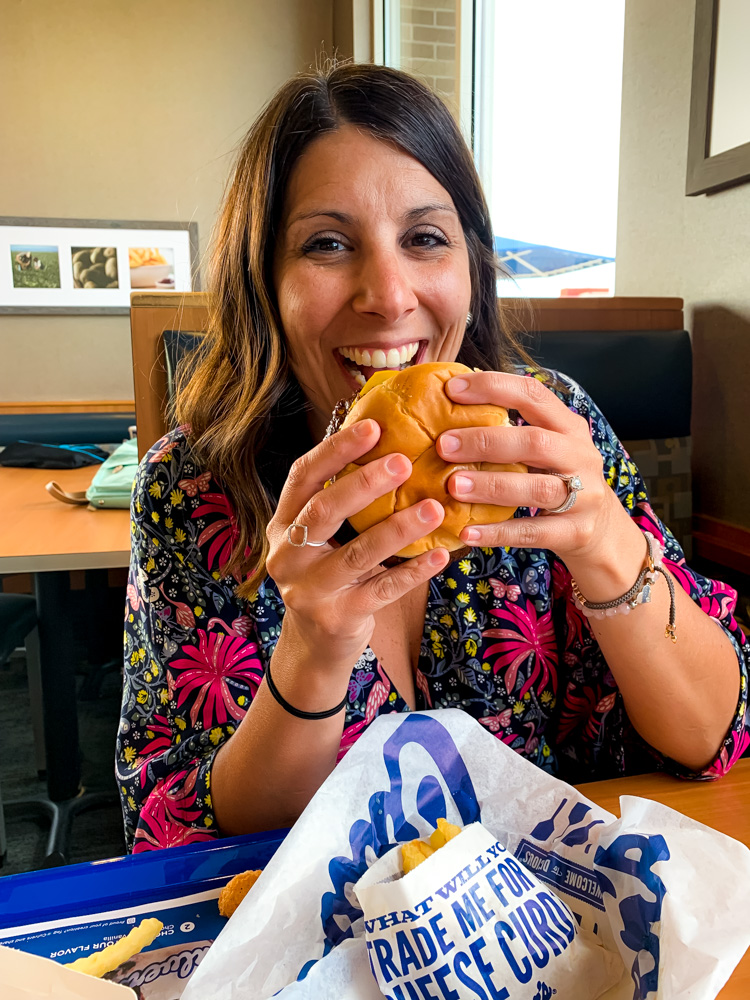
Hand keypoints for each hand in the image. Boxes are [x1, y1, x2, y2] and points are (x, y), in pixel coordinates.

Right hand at [265, 418, 449, 663]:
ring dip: (398, 528)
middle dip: (365, 483)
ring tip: (435, 508)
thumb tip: (392, 445)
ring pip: (357, 553)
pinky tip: (439, 555)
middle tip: (404, 461)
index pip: (303, 477)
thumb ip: (343, 501)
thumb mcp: (321, 538)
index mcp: (283, 524)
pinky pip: (382, 590)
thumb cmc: (329, 575)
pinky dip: (412, 572)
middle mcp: (288, 554)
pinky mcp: (338, 617)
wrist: (315, 644)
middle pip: (324, 510)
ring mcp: (310, 589)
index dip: (336, 449)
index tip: (373, 426)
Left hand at [436, 370, 633, 564]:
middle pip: (535, 442)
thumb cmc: (558, 479)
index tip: (451, 389)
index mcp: (569, 427)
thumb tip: (450, 409)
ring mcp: (584, 496)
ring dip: (491, 485)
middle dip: (486, 441)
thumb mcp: (547, 449)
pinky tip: (467, 532)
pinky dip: (497, 532)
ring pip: (537, 488)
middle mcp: (581, 456)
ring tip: (454, 486)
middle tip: (445, 445)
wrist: (602, 530)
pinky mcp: (576, 532)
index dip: (493, 387)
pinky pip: (532, 532)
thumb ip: (512, 431)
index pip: (533, 395)